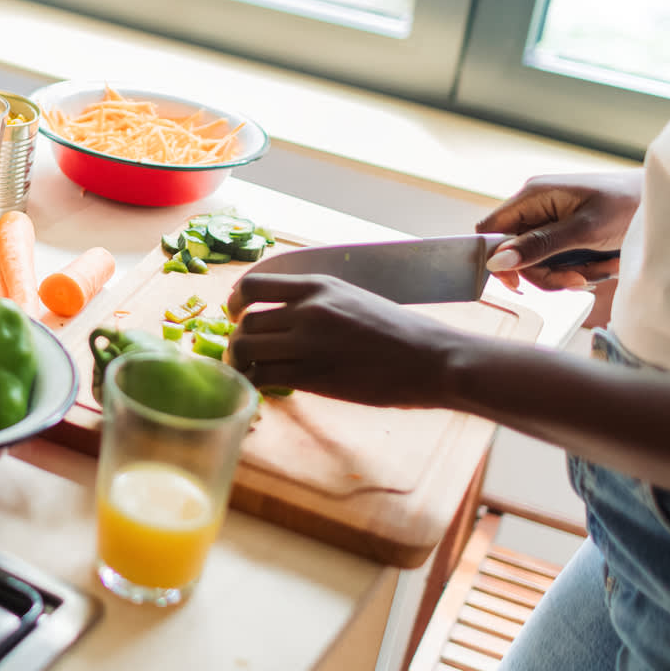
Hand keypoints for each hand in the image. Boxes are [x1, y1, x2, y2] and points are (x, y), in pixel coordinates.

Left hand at [224, 273, 468, 407]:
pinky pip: (263, 377)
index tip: (235, 312)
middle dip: (238, 338)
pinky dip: (254, 382)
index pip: (254, 284)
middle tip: (244, 351)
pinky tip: (262, 387)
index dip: (236, 300)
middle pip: (246, 321)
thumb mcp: (353, 298)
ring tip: (248, 369)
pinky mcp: (314, 376)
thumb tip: (285, 312)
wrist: (433, 359)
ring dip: (240, 361)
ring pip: (246, 348)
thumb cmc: (400, 332)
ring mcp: (309, 343)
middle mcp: (308, 310)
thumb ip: (317, 301)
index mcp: (318, 286)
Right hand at [475, 171, 640, 290]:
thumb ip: (539, 246)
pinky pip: (557, 260)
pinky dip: (580, 268)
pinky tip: (604, 263)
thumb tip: (496, 261)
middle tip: (579, 279)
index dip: (497, 258)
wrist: (663, 202)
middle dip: (547, 272)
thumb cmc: (629, 204)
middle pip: (516, 253)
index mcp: (532, 195)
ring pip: (538, 261)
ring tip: (601, 269)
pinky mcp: (566, 233)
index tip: (518, 282)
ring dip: (568, 273)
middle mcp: (536, 207)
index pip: (490, 229)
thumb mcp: (584, 230)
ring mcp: (550, 220)